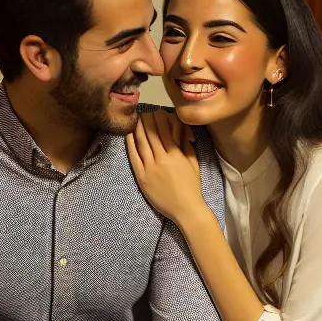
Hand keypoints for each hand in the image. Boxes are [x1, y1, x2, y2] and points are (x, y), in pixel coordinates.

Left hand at [127, 110, 204, 226]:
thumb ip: (186, 147)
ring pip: (141, 142)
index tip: (156, 111)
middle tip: (143, 112)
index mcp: (176, 154)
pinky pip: (134, 157)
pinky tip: (128, 135)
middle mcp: (162, 158)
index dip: (159, 119)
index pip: (164, 130)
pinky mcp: (142, 176)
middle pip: (151, 134)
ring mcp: (150, 167)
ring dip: (137, 128)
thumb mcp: (193, 163)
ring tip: (135, 119)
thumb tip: (181, 131)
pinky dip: (130, 144)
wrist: (186, 209)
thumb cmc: (192, 187)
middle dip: (147, 120)